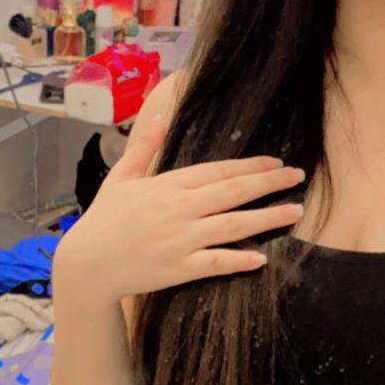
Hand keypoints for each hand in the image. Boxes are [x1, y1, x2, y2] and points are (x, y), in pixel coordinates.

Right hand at [54, 113, 306, 304]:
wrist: (86, 263)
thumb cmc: (104, 219)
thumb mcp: (121, 177)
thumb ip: (144, 147)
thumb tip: (160, 116)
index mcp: (167, 185)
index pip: (217, 170)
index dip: (250, 166)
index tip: (276, 162)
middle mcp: (178, 209)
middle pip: (233, 192)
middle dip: (268, 183)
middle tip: (297, 177)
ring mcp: (180, 239)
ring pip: (233, 225)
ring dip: (267, 217)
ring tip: (295, 211)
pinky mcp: (178, 268)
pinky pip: (215, 263)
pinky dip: (239, 260)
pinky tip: (261, 257)